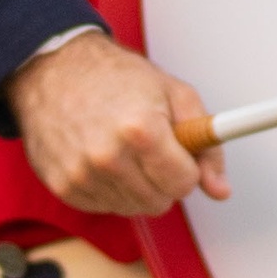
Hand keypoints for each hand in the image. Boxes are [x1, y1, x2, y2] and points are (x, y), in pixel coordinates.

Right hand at [4, 30, 230, 215]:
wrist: (55, 69)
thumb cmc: (115, 76)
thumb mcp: (173, 92)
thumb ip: (206, 142)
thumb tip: (220, 189)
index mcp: (141, 130)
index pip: (184, 184)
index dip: (187, 167)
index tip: (180, 152)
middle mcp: (109, 157)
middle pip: (160, 201)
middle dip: (164, 178)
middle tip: (151, 146)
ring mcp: (82, 175)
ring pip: (134, 208)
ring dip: (137, 185)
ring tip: (125, 148)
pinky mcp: (63, 187)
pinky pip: (105, 206)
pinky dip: (110, 188)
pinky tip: (103, 157)